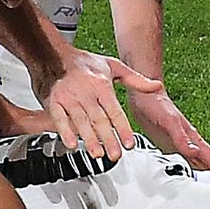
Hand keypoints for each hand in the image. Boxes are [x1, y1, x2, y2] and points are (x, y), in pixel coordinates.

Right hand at [38, 50, 162, 160]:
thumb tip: (156, 86)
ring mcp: (69, 97)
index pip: (114, 110)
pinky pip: (59, 118)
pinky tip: (72, 144)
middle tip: (115, 154)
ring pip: (81, 121)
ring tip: (97, 154)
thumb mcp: (113, 66)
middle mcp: (85, 91)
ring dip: (89, 139)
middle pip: (99, 119)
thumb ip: (135, 79)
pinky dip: (65, 132)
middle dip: (108, 139)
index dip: (122, 128)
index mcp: (101, 84)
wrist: (53, 54)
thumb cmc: (83, 63)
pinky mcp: (54, 101)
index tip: (129, 143)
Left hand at [127, 90, 209, 175]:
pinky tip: (182, 183)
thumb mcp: (169, 121)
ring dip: (201, 180)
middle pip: (209, 167)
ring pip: (196, 168)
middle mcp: (190, 145)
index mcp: (194, 139)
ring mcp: (180, 147)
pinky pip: (180, 164)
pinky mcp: (168, 147)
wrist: (143, 95)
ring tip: (205, 196)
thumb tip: (194, 152)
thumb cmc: (157, 103)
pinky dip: (185, 174)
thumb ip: (181, 137)